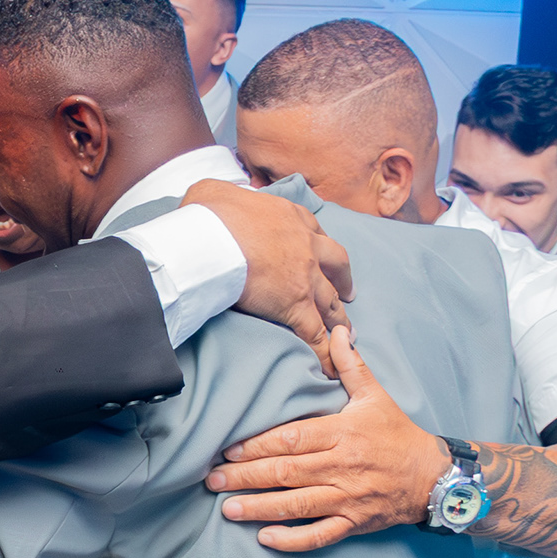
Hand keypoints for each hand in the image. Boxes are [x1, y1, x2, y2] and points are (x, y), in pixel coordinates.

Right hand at [181, 180, 351, 345]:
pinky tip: (328, 365)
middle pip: (336, 265)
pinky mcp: (295, 305)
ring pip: (331, 301)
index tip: (322, 255)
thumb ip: (223, 197)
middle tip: (347, 293)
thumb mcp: (215, 192)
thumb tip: (210, 201)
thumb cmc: (209, 214)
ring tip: (345, 334)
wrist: (212, 237)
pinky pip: (314, 333)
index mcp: (291, 216)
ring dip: (339, 319)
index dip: (320, 246)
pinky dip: (324, 350)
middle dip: (343, 279)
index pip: (314, 231)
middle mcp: (307, 245)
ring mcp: (305, 277)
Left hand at [207, 327, 450, 551]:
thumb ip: (351, 365)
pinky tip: (265, 538)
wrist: (433, 477)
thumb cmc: (398, 434)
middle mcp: (342, 466)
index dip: (258, 445)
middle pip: (287, 472)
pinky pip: (320, 535)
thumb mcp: (376, 395)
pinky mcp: (354, 522)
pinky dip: (292, 539)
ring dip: (259, 508)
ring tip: (228, 509)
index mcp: (343, 433)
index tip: (229, 449)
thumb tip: (336, 331)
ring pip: (297, 505)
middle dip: (246, 477)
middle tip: (213, 480)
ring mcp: (348, 497)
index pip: (292, 439)